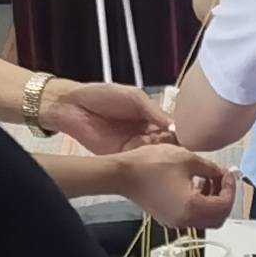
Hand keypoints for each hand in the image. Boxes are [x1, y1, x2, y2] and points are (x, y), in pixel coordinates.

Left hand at [40, 79, 168, 154]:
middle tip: (172, 146)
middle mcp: (144, 132)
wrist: (71, 106)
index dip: (178, 133)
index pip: (171, 128)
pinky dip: (145, 162)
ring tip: (162, 152)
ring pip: (154, 155)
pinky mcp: (121, 157)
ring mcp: (133, 146)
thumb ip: (154, 111)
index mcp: (149, 116)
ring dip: (159, 155)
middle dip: (171, 146)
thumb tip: (175, 126)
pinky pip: (138, 162)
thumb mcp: (134, 97)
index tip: (183, 137)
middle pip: (165, 144)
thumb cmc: (101, 95)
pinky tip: (150, 159)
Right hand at [125, 144, 239, 228]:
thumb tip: (220, 173)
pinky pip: (192, 216)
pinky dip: (199, 203)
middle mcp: (185, 221)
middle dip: (224, 198)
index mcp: (192, 208)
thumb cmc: (150, 165)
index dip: (230, 189)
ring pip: (205, 218)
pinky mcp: (168, 218)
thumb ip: (210, 168)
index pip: (224, 206)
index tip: (228, 174)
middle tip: (223, 179)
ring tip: (208, 178)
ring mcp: (175, 222)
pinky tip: (194, 184)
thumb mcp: (187, 159)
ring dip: (212, 200)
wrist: (122, 173)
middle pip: (218, 217)